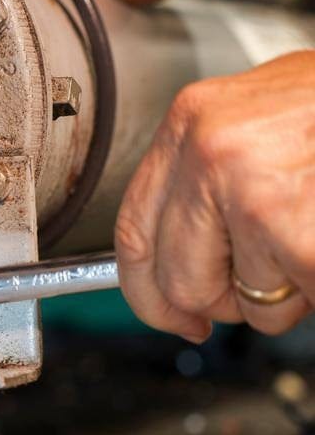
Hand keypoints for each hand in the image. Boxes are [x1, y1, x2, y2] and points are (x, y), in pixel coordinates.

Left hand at [114, 50, 314, 340]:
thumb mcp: (263, 121)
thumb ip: (211, 179)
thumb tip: (178, 259)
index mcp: (194, 121)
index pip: (135, 230)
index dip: (148, 288)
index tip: (171, 313)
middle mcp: (212, 153)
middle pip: (181, 280)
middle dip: (226, 301)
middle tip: (271, 280)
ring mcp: (256, 194)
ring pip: (249, 301)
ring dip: (292, 293)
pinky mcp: (298, 235)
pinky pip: (300, 302)